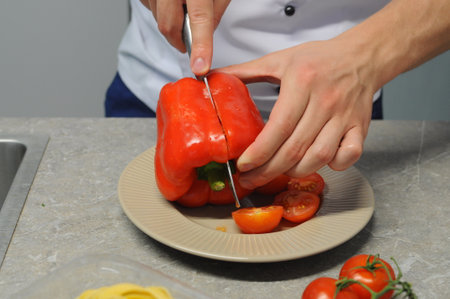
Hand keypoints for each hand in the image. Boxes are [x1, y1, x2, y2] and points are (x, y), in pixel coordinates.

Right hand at [141, 0, 230, 75]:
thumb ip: (214, 11)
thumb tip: (204, 37)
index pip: (199, 19)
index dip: (200, 46)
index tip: (200, 67)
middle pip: (168, 26)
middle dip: (180, 42)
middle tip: (191, 47)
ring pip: (158, 18)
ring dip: (171, 23)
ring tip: (183, 6)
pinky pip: (148, 7)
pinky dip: (160, 10)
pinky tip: (170, 0)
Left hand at [217, 36, 376, 188]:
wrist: (361, 56)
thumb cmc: (319, 59)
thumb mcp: (280, 59)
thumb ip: (246, 71)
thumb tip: (214, 77)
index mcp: (302, 83)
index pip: (279, 127)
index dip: (259, 152)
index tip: (243, 165)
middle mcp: (325, 101)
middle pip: (295, 148)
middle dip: (268, 171)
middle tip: (251, 179)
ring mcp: (345, 117)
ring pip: (320, 156)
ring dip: (295, 171)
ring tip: (278, 172)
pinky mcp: (360, 127)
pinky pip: (350, 155)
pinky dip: (335, 166)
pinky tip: (317, 163)